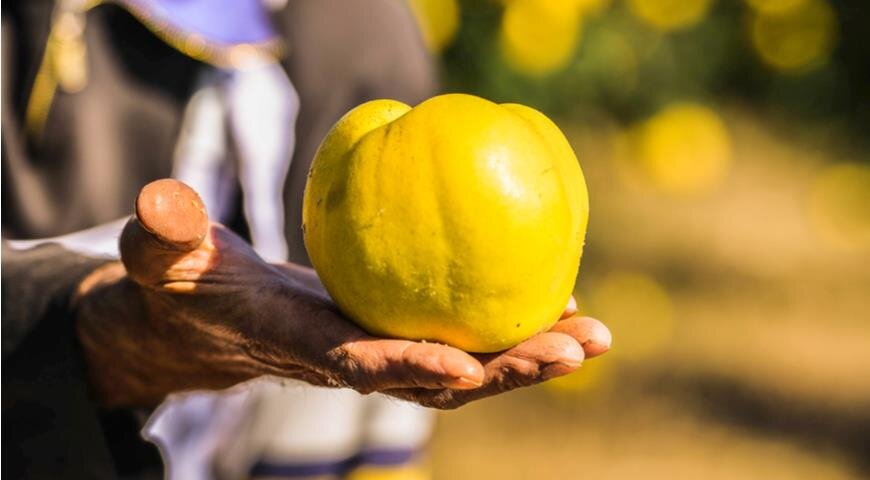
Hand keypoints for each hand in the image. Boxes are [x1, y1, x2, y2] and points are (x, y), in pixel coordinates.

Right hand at [74, 179, 610, 408]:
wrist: (212, 317)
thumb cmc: (187, 286)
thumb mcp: (165, 257)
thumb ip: (163, 235)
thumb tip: (159, 200)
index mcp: (305, 346)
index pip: (361, 363)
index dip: (409, 367)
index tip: (466, 365)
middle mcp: (357, 360)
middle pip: (441, 378)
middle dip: (508, 372)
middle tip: (578, 350)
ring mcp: (384, 351)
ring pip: (467, 363)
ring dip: (528, 355)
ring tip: (594, 335)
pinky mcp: (398, 332)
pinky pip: (463, 333)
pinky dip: (510, 324)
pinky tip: (556, 299)